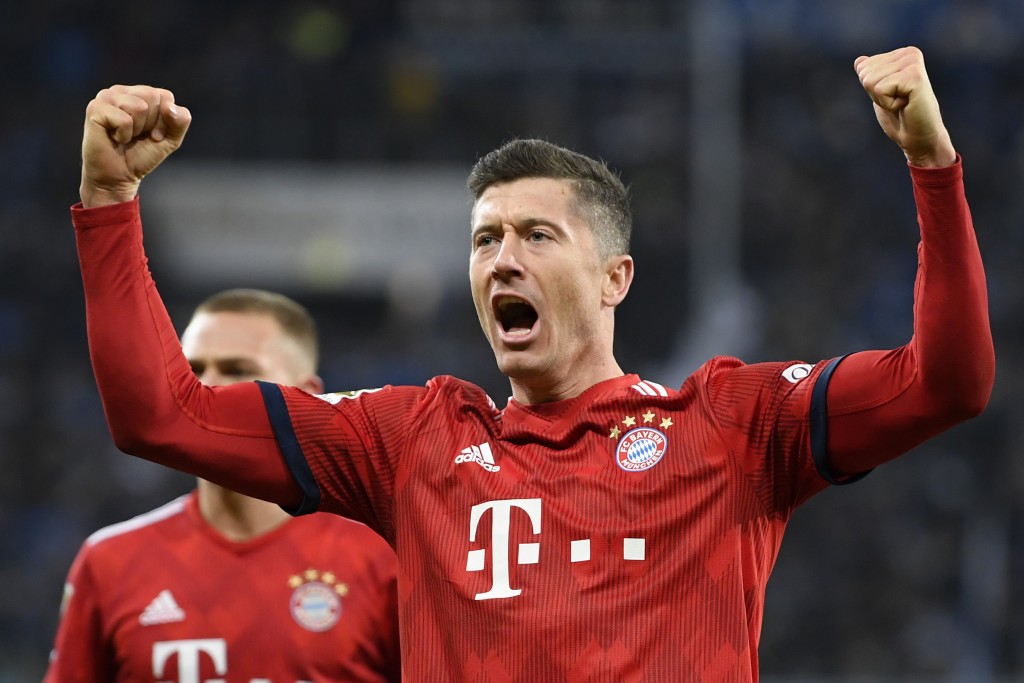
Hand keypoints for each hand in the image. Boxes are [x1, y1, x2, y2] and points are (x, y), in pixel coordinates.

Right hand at [80, 85, 191, 206]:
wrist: (118, 176)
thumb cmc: (141, 155)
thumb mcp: (171, 139)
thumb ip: (180, 121)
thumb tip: (170, 106)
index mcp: (138, 94)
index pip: (164, 96)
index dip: (165, 121)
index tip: (154, 135)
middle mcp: (121, 91)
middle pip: (152, 96)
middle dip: (152, 123)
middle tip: (138, 136)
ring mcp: (106, 97)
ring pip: (139, 106)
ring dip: (137, 129)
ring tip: (126, 136)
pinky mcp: (95, 109)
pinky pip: (124, 120)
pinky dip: (124, 135)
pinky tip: (115, 138)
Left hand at [854, 46, 955, 167]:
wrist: (918, 137)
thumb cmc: (899, 116)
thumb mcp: (880, 92)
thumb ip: (872, 74)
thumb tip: (859, 60)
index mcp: (901, 53)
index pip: (862, 67)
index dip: (871, 89)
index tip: (892, 95)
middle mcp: (909, 52)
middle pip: (864, 73)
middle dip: (875, 94)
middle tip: (897, 101)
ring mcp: (913, 62)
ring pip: (870, 81)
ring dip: (882, 99)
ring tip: (902, 103)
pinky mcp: (915, 76)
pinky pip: (880, 89)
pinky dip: (888, 103)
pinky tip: (905, 105)